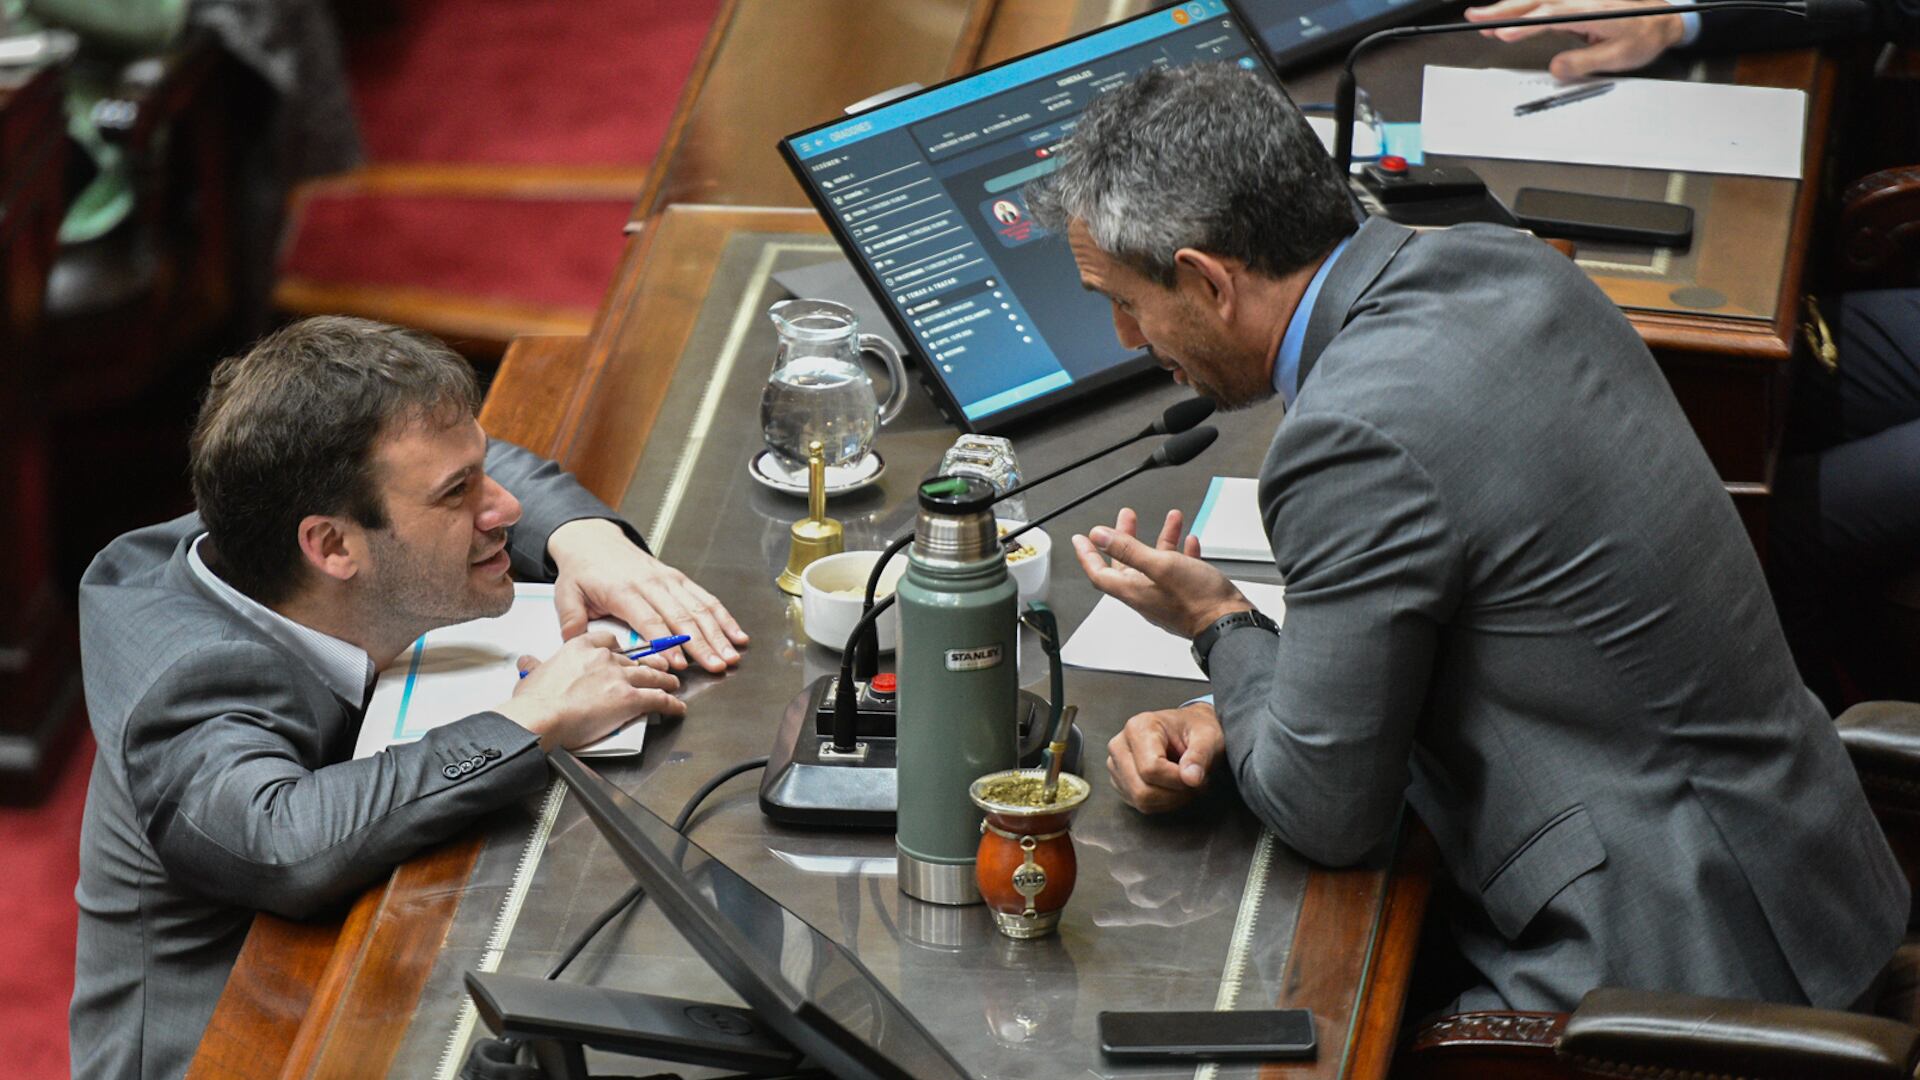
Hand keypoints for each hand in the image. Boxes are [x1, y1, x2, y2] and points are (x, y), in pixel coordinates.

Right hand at [497, 630, 685, 750]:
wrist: (541, 716)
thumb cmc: (535, 701)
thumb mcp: (533, 674)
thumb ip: (536, 665)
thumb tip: (528, 661)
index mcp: (581, 648)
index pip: (609, 641)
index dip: (621, 649)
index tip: (624, 654)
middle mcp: (604, 658)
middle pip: (634, 660)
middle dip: (649, 665)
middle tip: (659, 669)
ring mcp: (619, 677)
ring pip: (651, 676)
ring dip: (665, 681)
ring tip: (672, 685)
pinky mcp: (630, 699)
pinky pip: (658, 699)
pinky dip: (671, 704)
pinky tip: (677, 708)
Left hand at [546, 518, 748, 672]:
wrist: (593, 539)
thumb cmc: (582, 570)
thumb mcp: (567, 594)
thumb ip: (572, 622)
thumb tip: (575, 647)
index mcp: (624, 590)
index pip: (649, 620)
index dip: (666, 644)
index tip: (679, 665)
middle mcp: (651, 584)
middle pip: (682, 617)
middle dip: (702, 644)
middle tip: (716, 666)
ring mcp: (668, 580)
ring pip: (699, 608)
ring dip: (718, 634)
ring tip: (731, 655)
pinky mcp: (679, 579)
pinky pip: (705, 598)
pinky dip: (724, 617)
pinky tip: (737, 634)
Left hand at [1071, 508, 1250, 638]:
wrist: (1230, 624)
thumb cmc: (1199, 601)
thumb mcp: (1160, 565)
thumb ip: (1128, 549)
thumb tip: (1099, 537)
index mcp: (1134, 590)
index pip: (1099, 573)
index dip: (1087, 554)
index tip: (1080, 539)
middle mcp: (1147, 596)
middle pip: (1127, 564)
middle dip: (1126, 537)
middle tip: (1127, 517)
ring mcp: (1167, 597)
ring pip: (1156, 563)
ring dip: (1161, 539)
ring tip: (1171, 519)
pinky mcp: (1186, 597)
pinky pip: (1178, 571)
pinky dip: (1181, 553)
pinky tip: (1189, 543)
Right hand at [1107, 702, 1223, 813]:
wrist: (1189, 730)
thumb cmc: (1197, 730)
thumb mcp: (1208, 737)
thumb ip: (1200, 756)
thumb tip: (1191, 778)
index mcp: (1139, 727)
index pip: (1151, 768)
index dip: (1177, 780)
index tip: (1197, 776)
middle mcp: (1120, 745)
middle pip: (1142, 790)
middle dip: (1175, 793)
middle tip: (1194, 782)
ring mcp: (1116, 764)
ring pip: (1141, 800)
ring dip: (1171, 800)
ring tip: (1185, 784)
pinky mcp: (1119, 781)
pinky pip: (1140, 804)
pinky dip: (1162, 803)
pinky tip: (1173, 787)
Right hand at [1464, 0, 1684, 78]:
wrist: (1664, 16)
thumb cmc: (1644, 33)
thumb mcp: (1619, 57)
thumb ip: (1584, 62)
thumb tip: (1557, 68)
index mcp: (1590, 11)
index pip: (1549, 16)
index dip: (1523, 25)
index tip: (1503, 33)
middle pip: (1535, 1)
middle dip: (1502, 9)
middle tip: (1476, 18)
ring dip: (1508, 5)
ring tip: (1484, 17)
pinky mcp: (1576, 0)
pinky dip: (1523, 3)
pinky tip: (1510, 7)